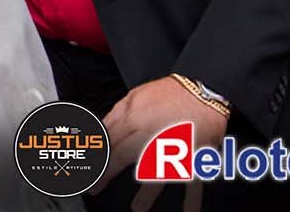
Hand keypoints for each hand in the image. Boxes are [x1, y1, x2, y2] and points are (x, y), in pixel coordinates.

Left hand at [94, 76, 227, 211]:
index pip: (109, 142)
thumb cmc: (167, 94)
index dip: (96, 157)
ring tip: (137, 208)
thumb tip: (100, 132)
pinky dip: (194, 197)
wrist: (202, 90)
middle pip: (125, 157)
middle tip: (95, 188)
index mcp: (135, 119)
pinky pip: (195, 178)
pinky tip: (189, 211)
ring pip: (158, 173)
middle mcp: (152, 135)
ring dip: (147, 194)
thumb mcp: (133, 97)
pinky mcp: (196, 155)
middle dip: (107, 173)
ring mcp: (175, 147)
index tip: (87, 169)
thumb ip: (115, 116)